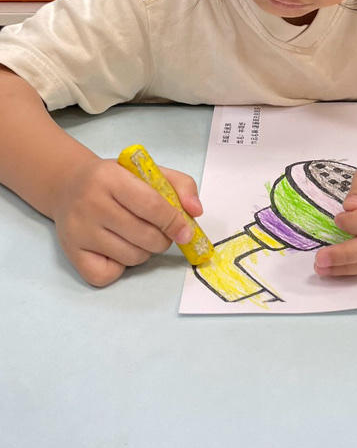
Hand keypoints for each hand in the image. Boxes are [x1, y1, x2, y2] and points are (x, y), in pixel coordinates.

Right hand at [51, 156, 202, 287]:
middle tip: (161, 233)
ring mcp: (78, 231)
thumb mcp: (147, 171)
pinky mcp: (71, 253)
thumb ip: (180, 185)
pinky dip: (120, 267)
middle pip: (144, 236)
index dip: (174, 222)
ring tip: (137, 237)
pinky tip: (118, 249)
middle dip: (163, 239)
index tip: (186, 232)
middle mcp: (91, 204)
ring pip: (131, 257)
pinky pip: (107, 275)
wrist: (68, 185)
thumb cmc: (115, 180)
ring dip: (144, 252)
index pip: (152, 206)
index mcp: (111, 178)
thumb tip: (196, 212)